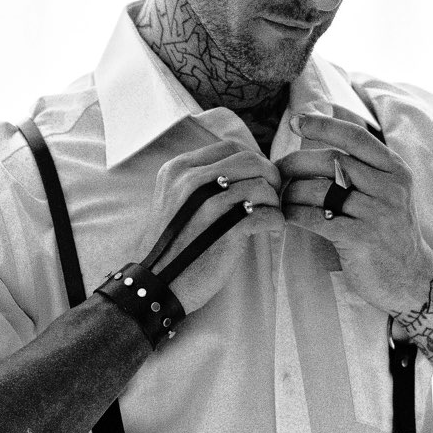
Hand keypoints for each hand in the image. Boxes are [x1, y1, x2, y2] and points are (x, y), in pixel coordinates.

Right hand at [140, 140, 283, 313]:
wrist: (156, 284)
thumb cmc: (171, 244)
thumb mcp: (174, 200)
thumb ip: (200, 181)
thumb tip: (244, 168)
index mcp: (178, 170)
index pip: (230, 148)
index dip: (253, 159)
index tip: (260, 176)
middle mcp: (190, 181)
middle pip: (250, 161)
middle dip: (269, 175)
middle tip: (273, 194)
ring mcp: (208, 205)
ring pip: (260, 185)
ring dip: (274, 200)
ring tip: (271, 213)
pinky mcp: (225, 231)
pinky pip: (266, 214)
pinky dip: (276, 220)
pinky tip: (272, 228)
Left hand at [276, 110, 432, 316]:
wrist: (410, 278)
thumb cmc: (388, 232)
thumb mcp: (387, 192)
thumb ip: (363, 165)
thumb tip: (324, 127)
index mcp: (395, 170)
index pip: (355, 137)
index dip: (323, 125)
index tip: (296, 120)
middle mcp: (389, 187)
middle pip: (331, 160)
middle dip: (295, 162)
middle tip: (276, 170)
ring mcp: (377, 213)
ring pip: (319, 190)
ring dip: (290, 192)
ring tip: (280, 198)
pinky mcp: (361, 239)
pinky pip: (315, 218)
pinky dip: (294, 215)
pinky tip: (286, 216)